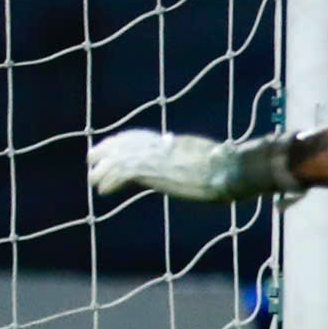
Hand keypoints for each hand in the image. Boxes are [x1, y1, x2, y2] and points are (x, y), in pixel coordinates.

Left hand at [87, 128, 296, 202]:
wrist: (235, 169)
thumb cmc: (233, 167)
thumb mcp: (211, 160)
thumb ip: (198, 161)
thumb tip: (208, 164)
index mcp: (176, 142)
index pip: (142, 136)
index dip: (123, 141)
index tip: (110, 145)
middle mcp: (164, 146)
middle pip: (127, 143)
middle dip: (107, 150)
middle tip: (92, 159)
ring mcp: (159, 157)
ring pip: (120, 158)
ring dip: (104, 170)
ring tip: (95, 181)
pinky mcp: (155, 170)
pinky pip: (123, 174)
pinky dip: (111, 182)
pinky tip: (103, 191)